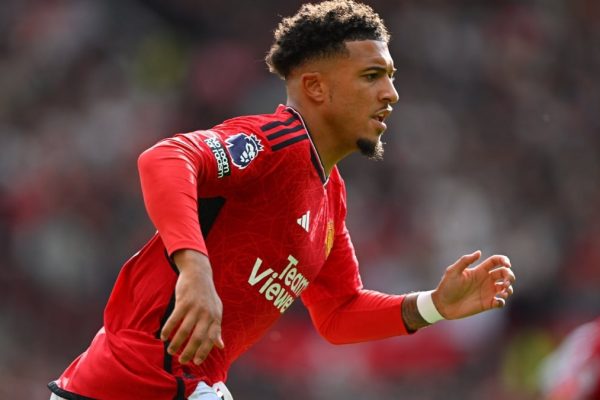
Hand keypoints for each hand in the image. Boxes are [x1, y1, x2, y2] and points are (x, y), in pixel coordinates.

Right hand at [160, 250, 224, 364]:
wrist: (198, 273)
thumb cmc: (207, 295)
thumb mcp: (216, 310)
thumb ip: (217, 328)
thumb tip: (220, 346)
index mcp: (215, 317)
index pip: (211, 339)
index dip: (204, 352)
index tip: (195, 362)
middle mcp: (207, 314)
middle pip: (197, 338)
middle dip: (189, 352)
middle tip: (181, 360)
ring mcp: (195, 307)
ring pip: (184, 331)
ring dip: (176, 343)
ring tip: (170, 350)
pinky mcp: (183, 301)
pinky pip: (174, 319)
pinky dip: (168, 330)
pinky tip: (163, 337)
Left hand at [432, 251, 514, 319]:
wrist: (442, 304)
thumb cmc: (446, 286)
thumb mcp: (453, 271)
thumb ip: (465, 261)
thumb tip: (479, 252)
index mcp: (479, 270)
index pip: (496, 261)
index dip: (504, 260)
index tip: (507, 265)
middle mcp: (486, 280)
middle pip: (505, 274)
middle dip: (510, 276)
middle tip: (505, 283)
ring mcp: (487, 292)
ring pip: (506, 288)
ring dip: (509, 289)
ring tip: (503, 292)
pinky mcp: (487, 304)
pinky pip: (500, 302)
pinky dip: (502, 301)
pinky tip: (496, 301)